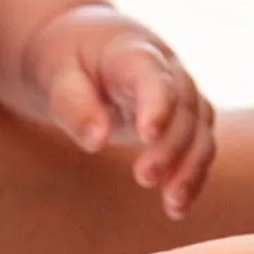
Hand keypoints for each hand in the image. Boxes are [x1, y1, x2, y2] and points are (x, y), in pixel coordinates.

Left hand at [26, 8, 215, 218]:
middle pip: (184, 107)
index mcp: (131, 50)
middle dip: (170, 146)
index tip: (146, 135)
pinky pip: (198, 146)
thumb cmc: (62, 58)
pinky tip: (176, 208)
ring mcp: (179, 93)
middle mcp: (166, 69)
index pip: (153, 76)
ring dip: (191, 168)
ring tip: (172, 205)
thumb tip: (96, 143)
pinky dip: (192, 175)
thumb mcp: (54, 72)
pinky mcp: (182, 117)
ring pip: (200, 130)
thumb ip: (73, 104)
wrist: (77, 46)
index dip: (157, 104)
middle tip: (143, 177)